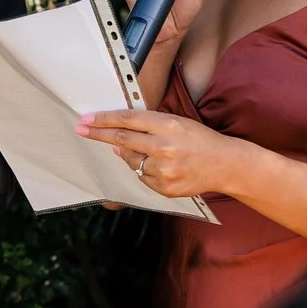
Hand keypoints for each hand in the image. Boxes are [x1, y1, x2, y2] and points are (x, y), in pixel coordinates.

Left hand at [75, 108, 249, 198]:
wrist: (225, 165)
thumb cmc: (201, 140)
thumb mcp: (177, 123)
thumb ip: (148, 127)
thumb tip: (117, 141)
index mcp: (168, 126)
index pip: (128, 120)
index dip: (104, 119)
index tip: (86, 119)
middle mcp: (164, 147)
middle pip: (122, 139)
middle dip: (98, 134)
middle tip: (81, 130)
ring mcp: (164, 170)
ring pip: (131, 161)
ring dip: (130, 155)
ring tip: (151, 152)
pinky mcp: (164, 188)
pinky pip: (142, 178)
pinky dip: (144, 170)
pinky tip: (161, 166)